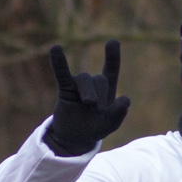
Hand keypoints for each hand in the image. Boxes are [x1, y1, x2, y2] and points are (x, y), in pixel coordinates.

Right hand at [43, 40, 130, 156]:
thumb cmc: (95, 128)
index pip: (111, 69)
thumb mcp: (110, 124)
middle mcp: (92, 84)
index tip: (112, 42)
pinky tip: (55, 48)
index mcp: (106, 89)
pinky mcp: (65, 89)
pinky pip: (62, 73)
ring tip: (89, 105)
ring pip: (85, 79)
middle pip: (99, 79)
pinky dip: (59, 62)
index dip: (112, 57)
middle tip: (98, 111)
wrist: (74, 139)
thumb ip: (119, 114)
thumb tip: (126, 100)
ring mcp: (78, 85)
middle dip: (101, 95)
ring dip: (89, 92)